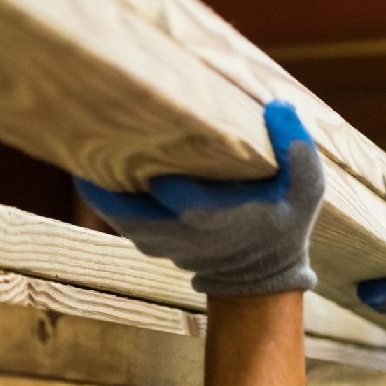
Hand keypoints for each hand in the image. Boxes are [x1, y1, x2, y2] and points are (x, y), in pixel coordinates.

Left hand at [75, 101, 323, 295]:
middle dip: (112, 177)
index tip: (143, 137)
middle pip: (135, 211)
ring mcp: (162, 243)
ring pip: (120, 215)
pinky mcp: (149, 241)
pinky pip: (118, 218)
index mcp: (219, 221)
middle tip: (91, 130)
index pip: (183, 200)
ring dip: (100, 185)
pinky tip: (88, 161)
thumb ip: (297, 152)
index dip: (162, 178)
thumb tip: (278, 107)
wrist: (259, 277)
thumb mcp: (305, 192)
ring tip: (80, 142)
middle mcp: (183, 236)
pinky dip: (103, 194)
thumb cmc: (283, 225)